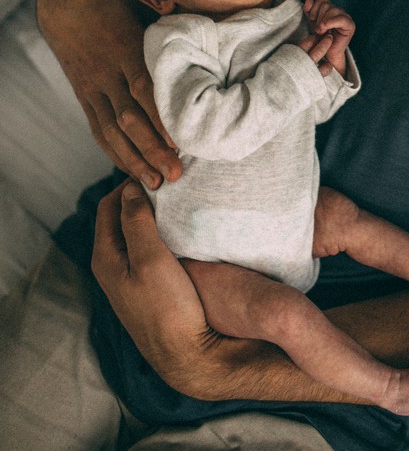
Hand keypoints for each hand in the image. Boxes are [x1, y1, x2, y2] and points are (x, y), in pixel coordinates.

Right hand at [37, 0, 180, 187]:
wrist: (63, 0)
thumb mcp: (142, 2)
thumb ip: (171, 24)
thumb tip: (213, 32)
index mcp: (127, 45)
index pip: (145, 86)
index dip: (162, 116)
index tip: (182, 140)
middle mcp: (108, 71)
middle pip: (129, 116)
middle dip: (153, 148)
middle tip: (176, 174)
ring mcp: (93, 86)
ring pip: (111, 129)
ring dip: (134, 159)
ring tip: (156, 184)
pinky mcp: (84, 96)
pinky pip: (97, 129)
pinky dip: (114, 152)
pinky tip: (132, 170)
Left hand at [92, 181, 222, 395]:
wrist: (187, 354)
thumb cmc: (168, 307)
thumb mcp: (151, 259)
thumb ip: (136, 222)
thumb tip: (130, 189)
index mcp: (105, 257)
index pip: (108, 205)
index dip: (129, 183)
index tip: (157, 172)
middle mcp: (111, 266)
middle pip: (119, 217)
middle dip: (139, 195)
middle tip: (167, 182)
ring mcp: (128, 277)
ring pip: (134, 232)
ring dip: (150, 213)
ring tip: (175, 200)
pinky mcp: (145, 285)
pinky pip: (146, 247)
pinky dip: (158, 230)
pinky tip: (178, 227)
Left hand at [302, 0, 354, 76]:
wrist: (326, 54)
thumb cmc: (319, 38)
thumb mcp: (311, 22)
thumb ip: (309, 10)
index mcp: (331, 8)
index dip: (314, 8)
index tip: (311, 20)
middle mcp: (339, 11)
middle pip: (326, 4)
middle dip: (318, 16)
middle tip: (316, 29)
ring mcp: (345, 17)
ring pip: (332, 9)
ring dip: (322, 21)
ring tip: (320, 31)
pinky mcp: (350, 25)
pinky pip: (340, 19)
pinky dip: (330, 22)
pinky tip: (324, 29)